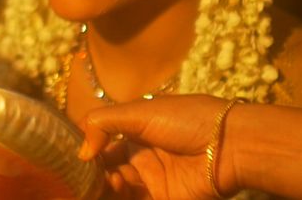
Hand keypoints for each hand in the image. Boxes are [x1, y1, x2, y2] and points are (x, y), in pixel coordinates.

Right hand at [79, 95, 233, 199]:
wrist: (228, 146)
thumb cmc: (186, 120)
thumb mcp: (139, 111)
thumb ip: (103, 123)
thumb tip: (80, 152)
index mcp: (138, 127)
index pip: (104, 138)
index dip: (88, 145)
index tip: (73, 152)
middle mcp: (142, 153)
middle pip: (107, 165)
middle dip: (92, 169)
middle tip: (83, 172)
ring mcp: (152, 178)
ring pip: (117, 185)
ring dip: (105, 183)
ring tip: (107, 178)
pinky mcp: (161, 198)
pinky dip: (117, 196)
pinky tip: (114, 186)